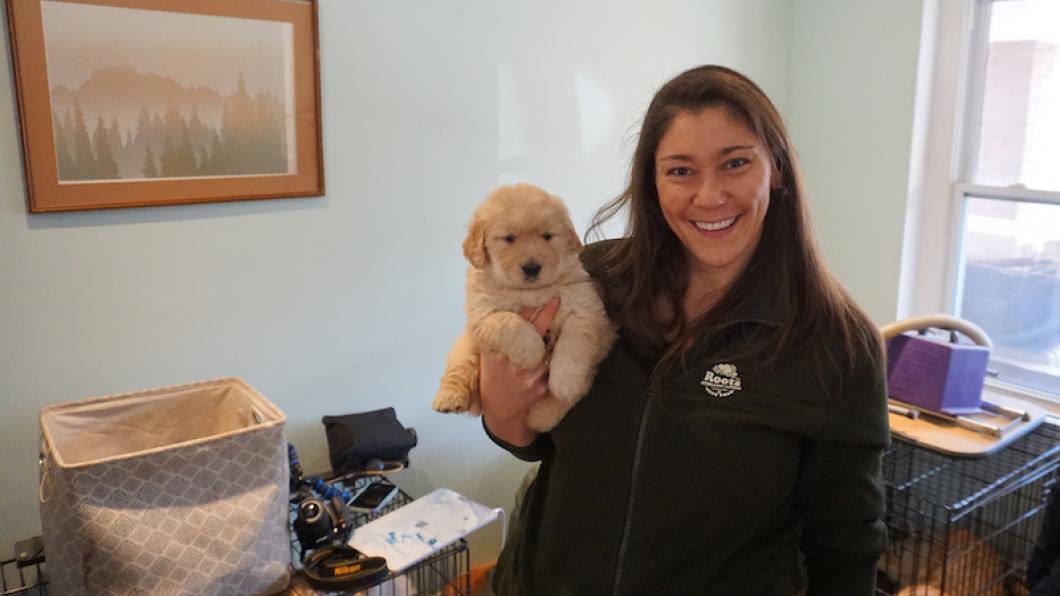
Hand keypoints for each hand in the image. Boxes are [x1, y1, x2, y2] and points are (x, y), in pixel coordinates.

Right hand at [481, 297, 559, 445]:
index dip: (530, 312)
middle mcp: (514, 364)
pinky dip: (548, 365)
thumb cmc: (494, 380)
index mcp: (498, 355)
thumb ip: (500, 341)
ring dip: (546, 346)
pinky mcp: (541, 387)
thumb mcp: (489, 359)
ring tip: (539, 346)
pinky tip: (539, 369)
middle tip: (556, 300)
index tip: (539, 298)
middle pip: (535, 336)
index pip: (517, 329)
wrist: (500, 413)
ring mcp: (529, 376)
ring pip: (546, 352)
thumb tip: (517, 315)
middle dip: (546, 317)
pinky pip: (550, 369)